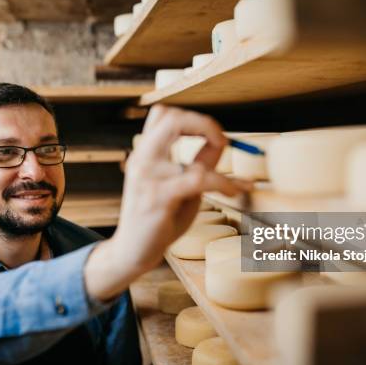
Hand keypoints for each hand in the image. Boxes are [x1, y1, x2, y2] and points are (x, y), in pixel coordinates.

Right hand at [84, 105, 252, 300]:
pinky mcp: (158, 199)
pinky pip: (198, 181)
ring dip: (221, 173)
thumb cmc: (158, 218)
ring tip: (234, 184)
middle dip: (203, 123)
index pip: (163, 113)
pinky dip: (221, 184)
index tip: (213, 135)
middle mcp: (142, 159)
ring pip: (191, 158)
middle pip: (170, 118)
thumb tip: (222, 142)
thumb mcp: (180, 185)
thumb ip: (197, 163)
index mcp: (145, 152)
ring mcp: (148, 178)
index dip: (192, 116)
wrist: (131, 252)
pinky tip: (231, 192)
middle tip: (222, 140)